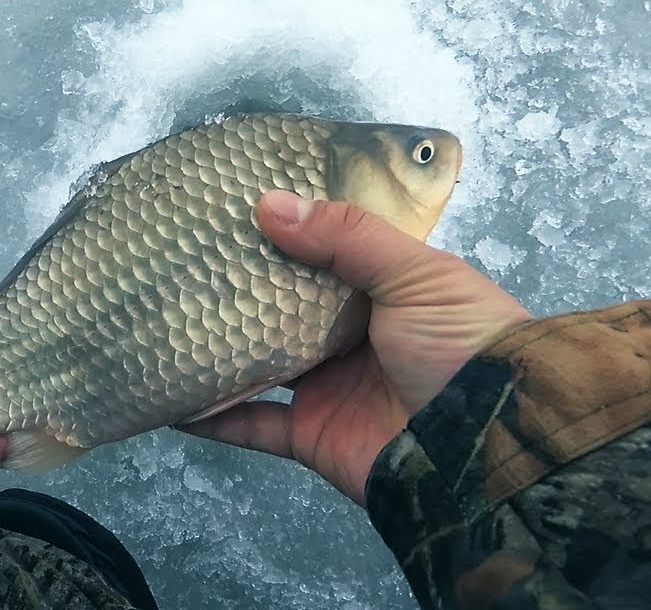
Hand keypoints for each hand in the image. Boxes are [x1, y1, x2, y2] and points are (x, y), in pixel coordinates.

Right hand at [183, 191, 531, 504]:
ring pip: (258, 363)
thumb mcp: (414, 273)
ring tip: (165, 320)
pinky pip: (251, 425)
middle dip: (239, 289)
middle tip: (181, 260)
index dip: (284, 233)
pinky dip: (212, 415)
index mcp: (383, 290)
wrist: (485, 446)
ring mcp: (328, 387)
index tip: (231, 209)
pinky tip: (171, 395)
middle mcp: (352, 336)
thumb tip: (267, 204)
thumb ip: (346, 237)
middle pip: (283, 308)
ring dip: (218, 348)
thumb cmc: (461, 344)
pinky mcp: (311, 435)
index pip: (324, 254)